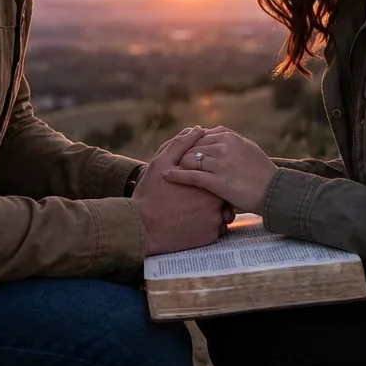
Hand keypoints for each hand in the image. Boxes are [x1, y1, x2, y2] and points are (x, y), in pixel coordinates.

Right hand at [131, 127, 229, 254]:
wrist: (142, 228)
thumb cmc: (150, 194)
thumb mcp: (161, 164)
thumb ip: (181, 144)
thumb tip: (197, 129)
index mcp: (206, 180)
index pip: (219, 174)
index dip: (208, 176)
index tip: (196, 182)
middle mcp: (216, 200)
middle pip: (223, 193)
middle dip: (213, 193)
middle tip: (193, 198)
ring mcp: (216, 220)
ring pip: (223, 212)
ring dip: (214, 211)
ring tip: (193, 211)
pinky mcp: (211, 236)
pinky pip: (218, 228)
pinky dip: (209, 226)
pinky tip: (193, 223)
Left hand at [163, 128, 277, 213]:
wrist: (274, 192)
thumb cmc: (262, 171)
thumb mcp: (248, 147)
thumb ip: (230, 137)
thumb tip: (213, 131)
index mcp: (230, 137)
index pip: (201, 137)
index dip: (190, 146)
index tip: (182, 152)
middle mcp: (224, 147)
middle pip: (192, 147)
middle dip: (182, 155)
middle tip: (171, 162)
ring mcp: (220, 164)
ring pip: (189, 159)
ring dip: (178, 165)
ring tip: (167, 169)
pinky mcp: (217, 181)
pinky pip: (191, 176)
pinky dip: (176, 175)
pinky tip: (167, 176)